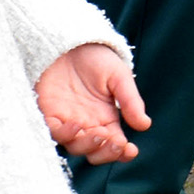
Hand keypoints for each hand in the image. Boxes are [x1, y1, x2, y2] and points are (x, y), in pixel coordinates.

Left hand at [36, 43, 147, 163]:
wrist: (69, 41)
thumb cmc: (95, 57)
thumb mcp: (118, 76)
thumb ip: (130, 101)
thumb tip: (145, 125)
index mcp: (106, 119)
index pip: (115, 145)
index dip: (123, 153)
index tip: (131, 149)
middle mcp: (87, 125)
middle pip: (95, 152)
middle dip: (105, 153)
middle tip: (114, 142)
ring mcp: (67, 121)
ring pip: (76, 147)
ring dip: (88, 146)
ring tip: (98, 134)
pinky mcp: (49, 114)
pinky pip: (54, 133)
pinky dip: (65, 134)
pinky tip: (75, 125)